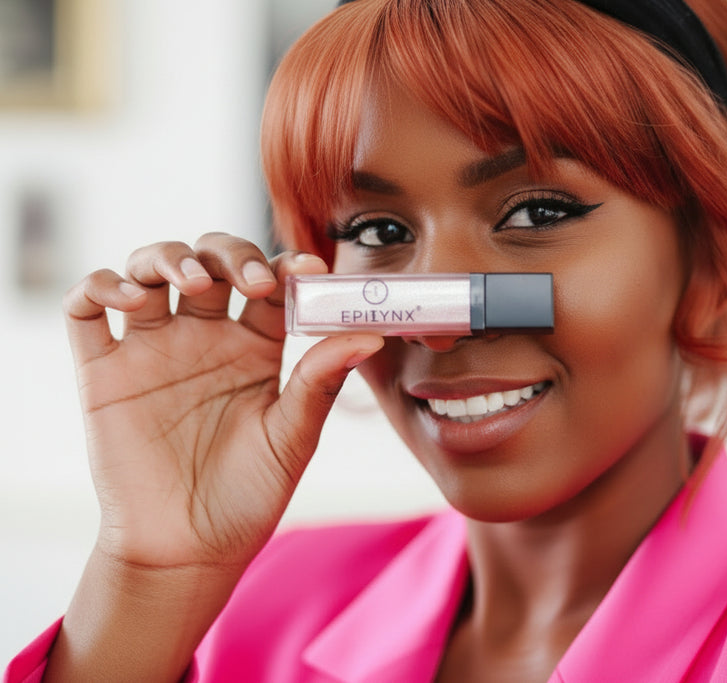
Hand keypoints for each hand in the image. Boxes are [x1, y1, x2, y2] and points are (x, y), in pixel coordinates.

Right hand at [63, 233, 381, 571]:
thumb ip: (321, 382)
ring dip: (166, 256)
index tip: (306, 267)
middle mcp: (204, 337)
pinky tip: (129, 299)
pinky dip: (100, 286)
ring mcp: (152, 349)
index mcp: (255, 347)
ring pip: (149, 268)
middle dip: (228, 253)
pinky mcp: (103, 370)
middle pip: (210, 260)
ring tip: (188, 282)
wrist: (187, 550)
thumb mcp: (293, 437)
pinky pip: (86, 310)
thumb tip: (372, 335)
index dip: (284, 264)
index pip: (269, 283)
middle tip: (246, 281)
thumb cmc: (249, 497)